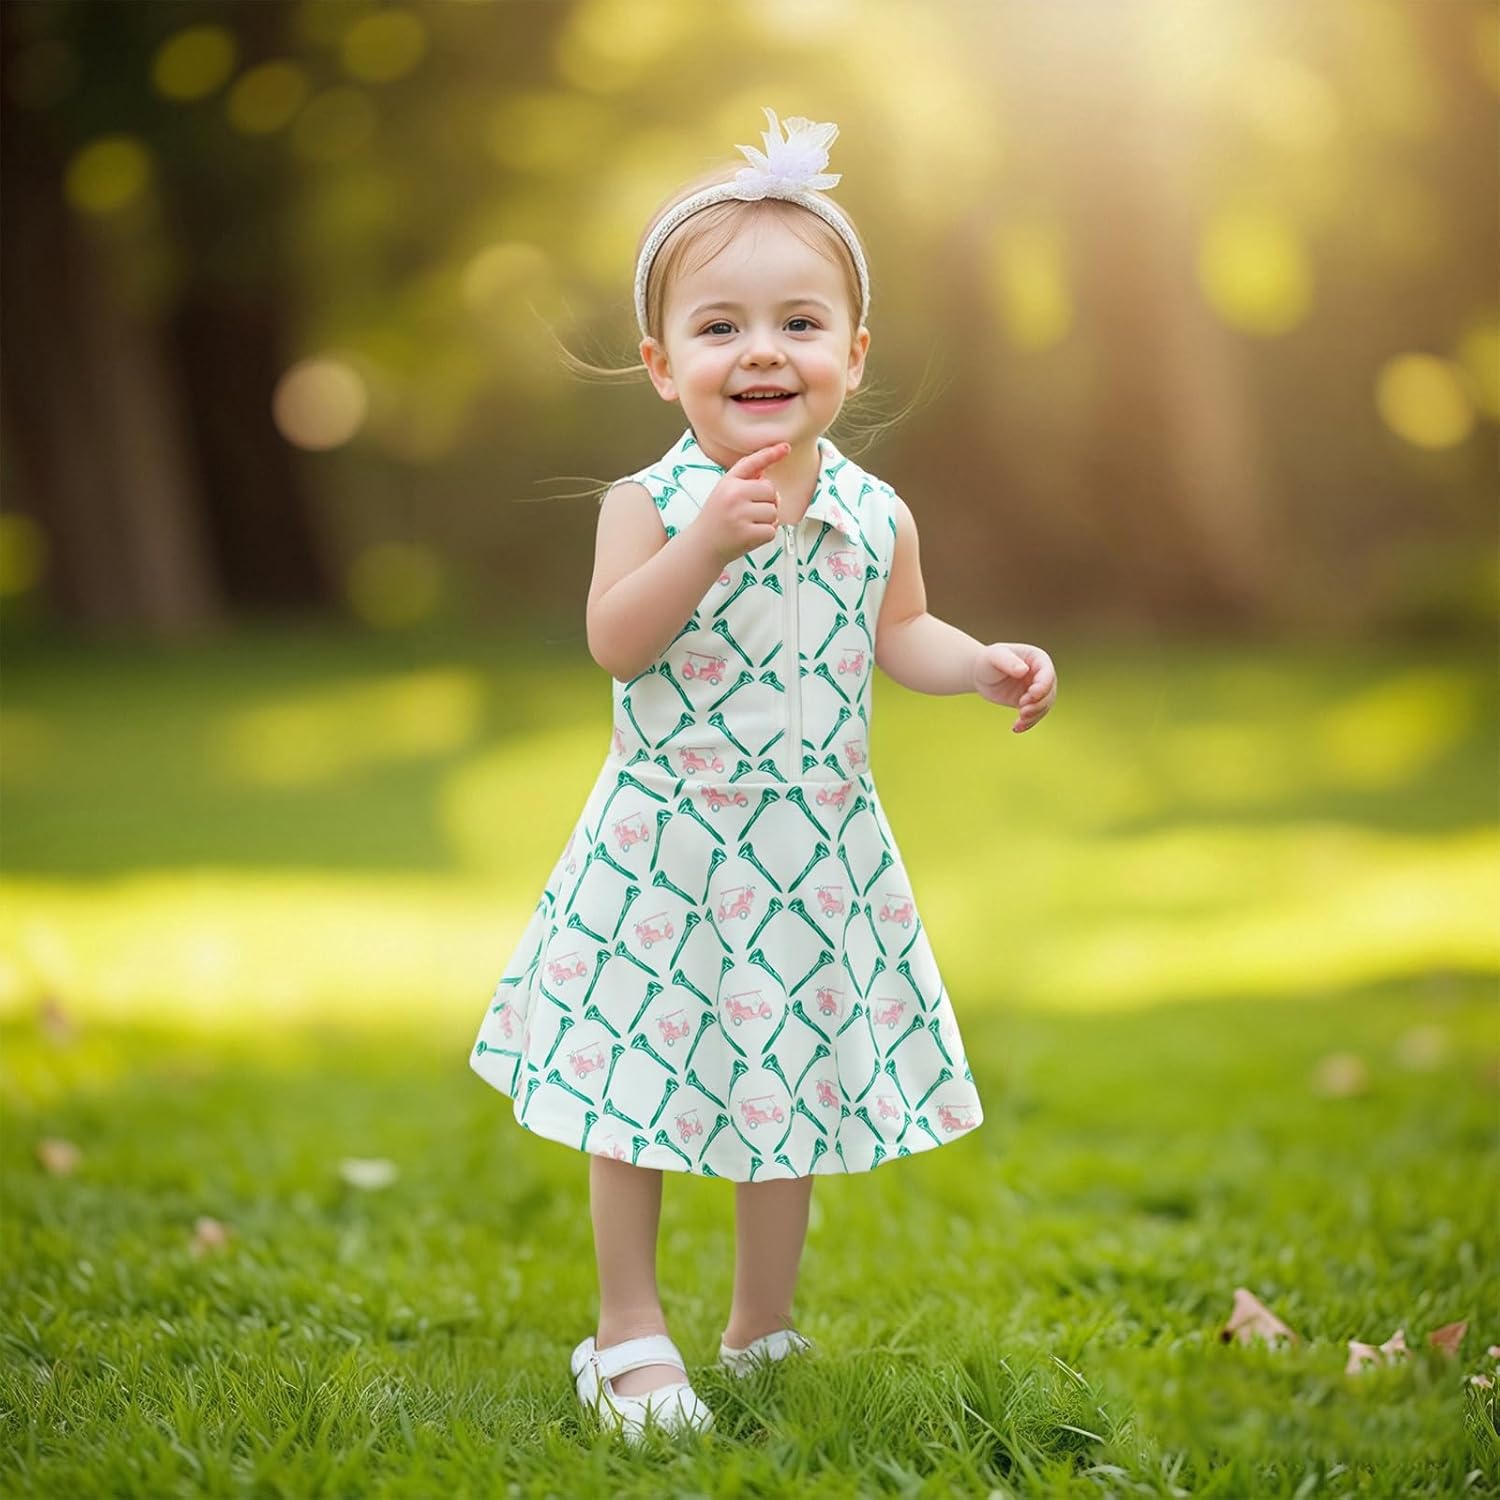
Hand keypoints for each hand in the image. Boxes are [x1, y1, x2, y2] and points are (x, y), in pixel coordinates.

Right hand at [690, 441, 788, 566]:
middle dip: (767, 502)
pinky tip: (750, 535)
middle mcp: (733, 495)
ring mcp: (740, 515)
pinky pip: (771, 530)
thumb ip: (744, 480)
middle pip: (771, 490)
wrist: (701, 546)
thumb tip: (765, 472)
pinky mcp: (746, 534)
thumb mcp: (724, 492)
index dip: (771, 453)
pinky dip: (765, 535)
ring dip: (766, 520)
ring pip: (773, 511)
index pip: (753, 463)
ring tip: (748, 524)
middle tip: (751, 512)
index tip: (786, 447)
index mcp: (728, 483)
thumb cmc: (715, 518)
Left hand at [972, 642, 1055, 731]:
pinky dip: (1028, 723)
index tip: (1032, 694)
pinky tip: (1016, 728)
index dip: (1043, 685)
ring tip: (1019, 722)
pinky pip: (1035, 714)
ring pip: (1044, 706)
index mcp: (1038, 659)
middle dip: (1038, 704)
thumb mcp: (996, 657)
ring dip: (1034, 716)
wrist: (981, 673)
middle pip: (1049, 692)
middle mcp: (1041, 674)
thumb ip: (1009, 662)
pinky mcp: (1029, 703)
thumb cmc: (989, 659)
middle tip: (1022, 711)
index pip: (1047, 672)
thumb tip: (1024, 670)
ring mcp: (1037, 689)